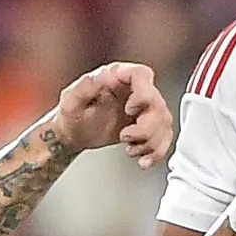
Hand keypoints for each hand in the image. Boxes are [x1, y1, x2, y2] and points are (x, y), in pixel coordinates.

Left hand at [54, 62, 173, 168]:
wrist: (74, 133)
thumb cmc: (72, 114)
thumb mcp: (71, 101)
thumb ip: (84, 87)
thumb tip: (100, 76)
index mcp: (118, 76)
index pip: (142, 75)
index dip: (143, 93)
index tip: (130, 110)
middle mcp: (134, 89)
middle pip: (157, 104)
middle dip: (145, 128)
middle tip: (124, 137)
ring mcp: (143, 108)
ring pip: (164, 122)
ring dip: (150, 142)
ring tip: (130, 149)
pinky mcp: (148, 125)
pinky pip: (164, 137)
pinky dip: (157, 152)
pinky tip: (143, 159)